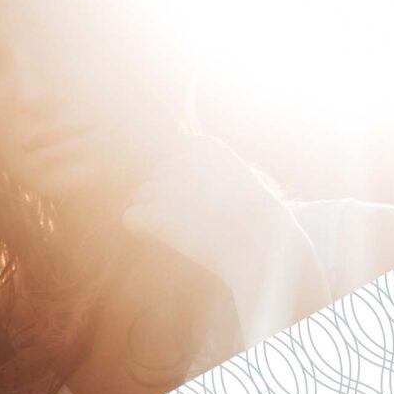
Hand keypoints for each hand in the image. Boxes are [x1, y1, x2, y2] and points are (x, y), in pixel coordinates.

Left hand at [124, 134, 329, 347]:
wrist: (263, 247)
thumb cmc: (259, 222)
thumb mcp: (239, 183)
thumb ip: (207, 176)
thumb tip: (172, 189)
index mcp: (205, 147)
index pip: (173, 149)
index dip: (178, 173)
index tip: (190, 195)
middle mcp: (182, 161)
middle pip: (157, 175)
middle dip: (167, 195)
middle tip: (190, 221)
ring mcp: (166, 187)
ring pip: (141, 196)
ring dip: (154, 212)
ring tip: (180, 233)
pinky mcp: (155, 215)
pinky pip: (130, 217)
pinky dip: (138, 229)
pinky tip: (154, 239)